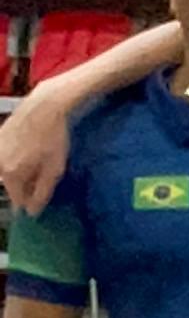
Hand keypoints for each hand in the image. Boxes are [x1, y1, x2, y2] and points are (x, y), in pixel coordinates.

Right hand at [0, 91, 74, 215]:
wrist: (44, 105)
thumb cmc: (53, 138)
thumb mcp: (54, 169)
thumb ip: (42, 193)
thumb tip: (31, 212)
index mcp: (11, 174)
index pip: (18, 200)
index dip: (32, 200)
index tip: (42, 194)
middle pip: (11, 185)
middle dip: (26, 185)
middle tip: (42, 173)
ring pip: (8, 171)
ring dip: (20, 171)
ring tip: (37, 159)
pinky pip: (5, 157)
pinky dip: (15, 158)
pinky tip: (28, 150)